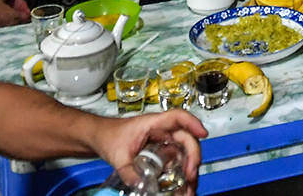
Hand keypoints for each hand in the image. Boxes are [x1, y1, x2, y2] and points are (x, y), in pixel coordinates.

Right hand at [0, 0, 28, 28]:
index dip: (27, 13)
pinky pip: (4, 24)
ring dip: (13, 18)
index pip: (24, 16)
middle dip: (21, 16)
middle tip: (23, 13)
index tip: (29, 11)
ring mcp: (2, 26)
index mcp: (14, 16)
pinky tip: (2, 16)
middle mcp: (9, 23)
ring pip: (11, 23)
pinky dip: (5, 20)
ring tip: (13, 14)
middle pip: (19, 21)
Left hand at [92, 106, 206, 187]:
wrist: (99, 137)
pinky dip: (181, 171)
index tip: (203, 135)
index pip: (177, 117)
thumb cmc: (108, 137)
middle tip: (191, 174)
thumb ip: (128, 171)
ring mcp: (162, 141)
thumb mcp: (117, 156)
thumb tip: (140, 184)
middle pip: (185, 138)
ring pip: (183, 150)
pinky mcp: (160, 152)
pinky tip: (182, 184)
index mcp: (152, 124)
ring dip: (190, 165)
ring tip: (190, 184)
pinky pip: (176, 159)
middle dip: (193, 155)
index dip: (193, 123)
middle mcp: (161, 131)